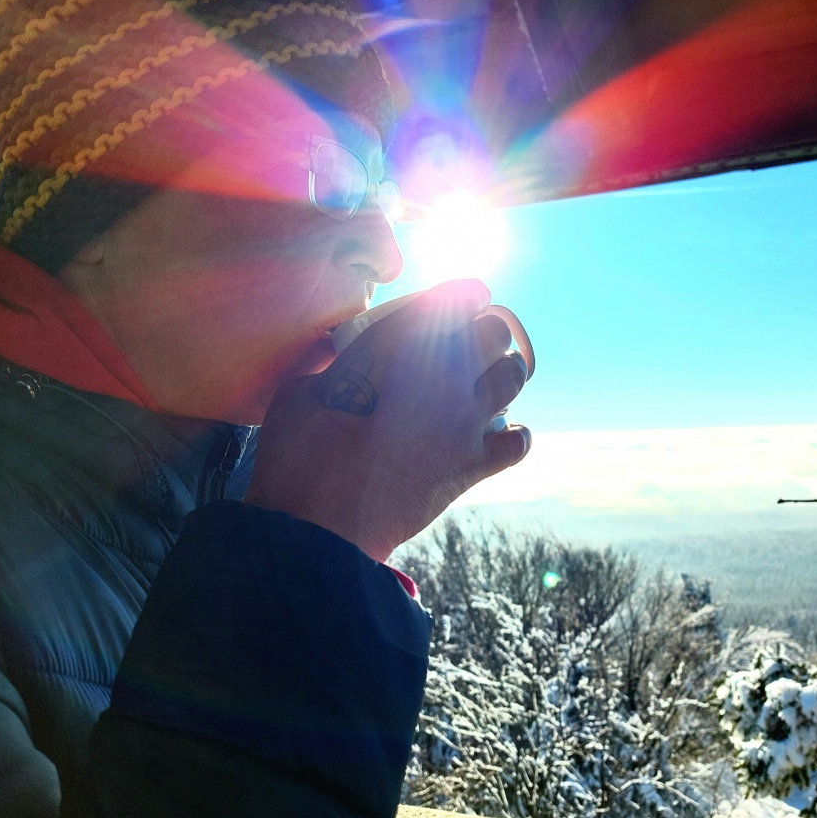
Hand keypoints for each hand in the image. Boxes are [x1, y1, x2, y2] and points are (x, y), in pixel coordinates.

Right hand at [243, 279, 531, 561]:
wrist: (318, 523)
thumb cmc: (298, 454)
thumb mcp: (300, 389)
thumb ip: (331, 364)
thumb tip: (338, 360)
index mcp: (398, 343)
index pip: (458, 295)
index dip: (464, 294)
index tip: (463, 299)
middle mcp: (443, 372)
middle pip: (495, 331)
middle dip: (485, 333)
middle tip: (468, 346)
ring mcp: (464, 420)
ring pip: (514, 376)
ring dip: (503, 375)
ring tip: (484, 385)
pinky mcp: (472, 465)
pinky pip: (519, 441)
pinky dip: (514, 437)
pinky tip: (497, 438)